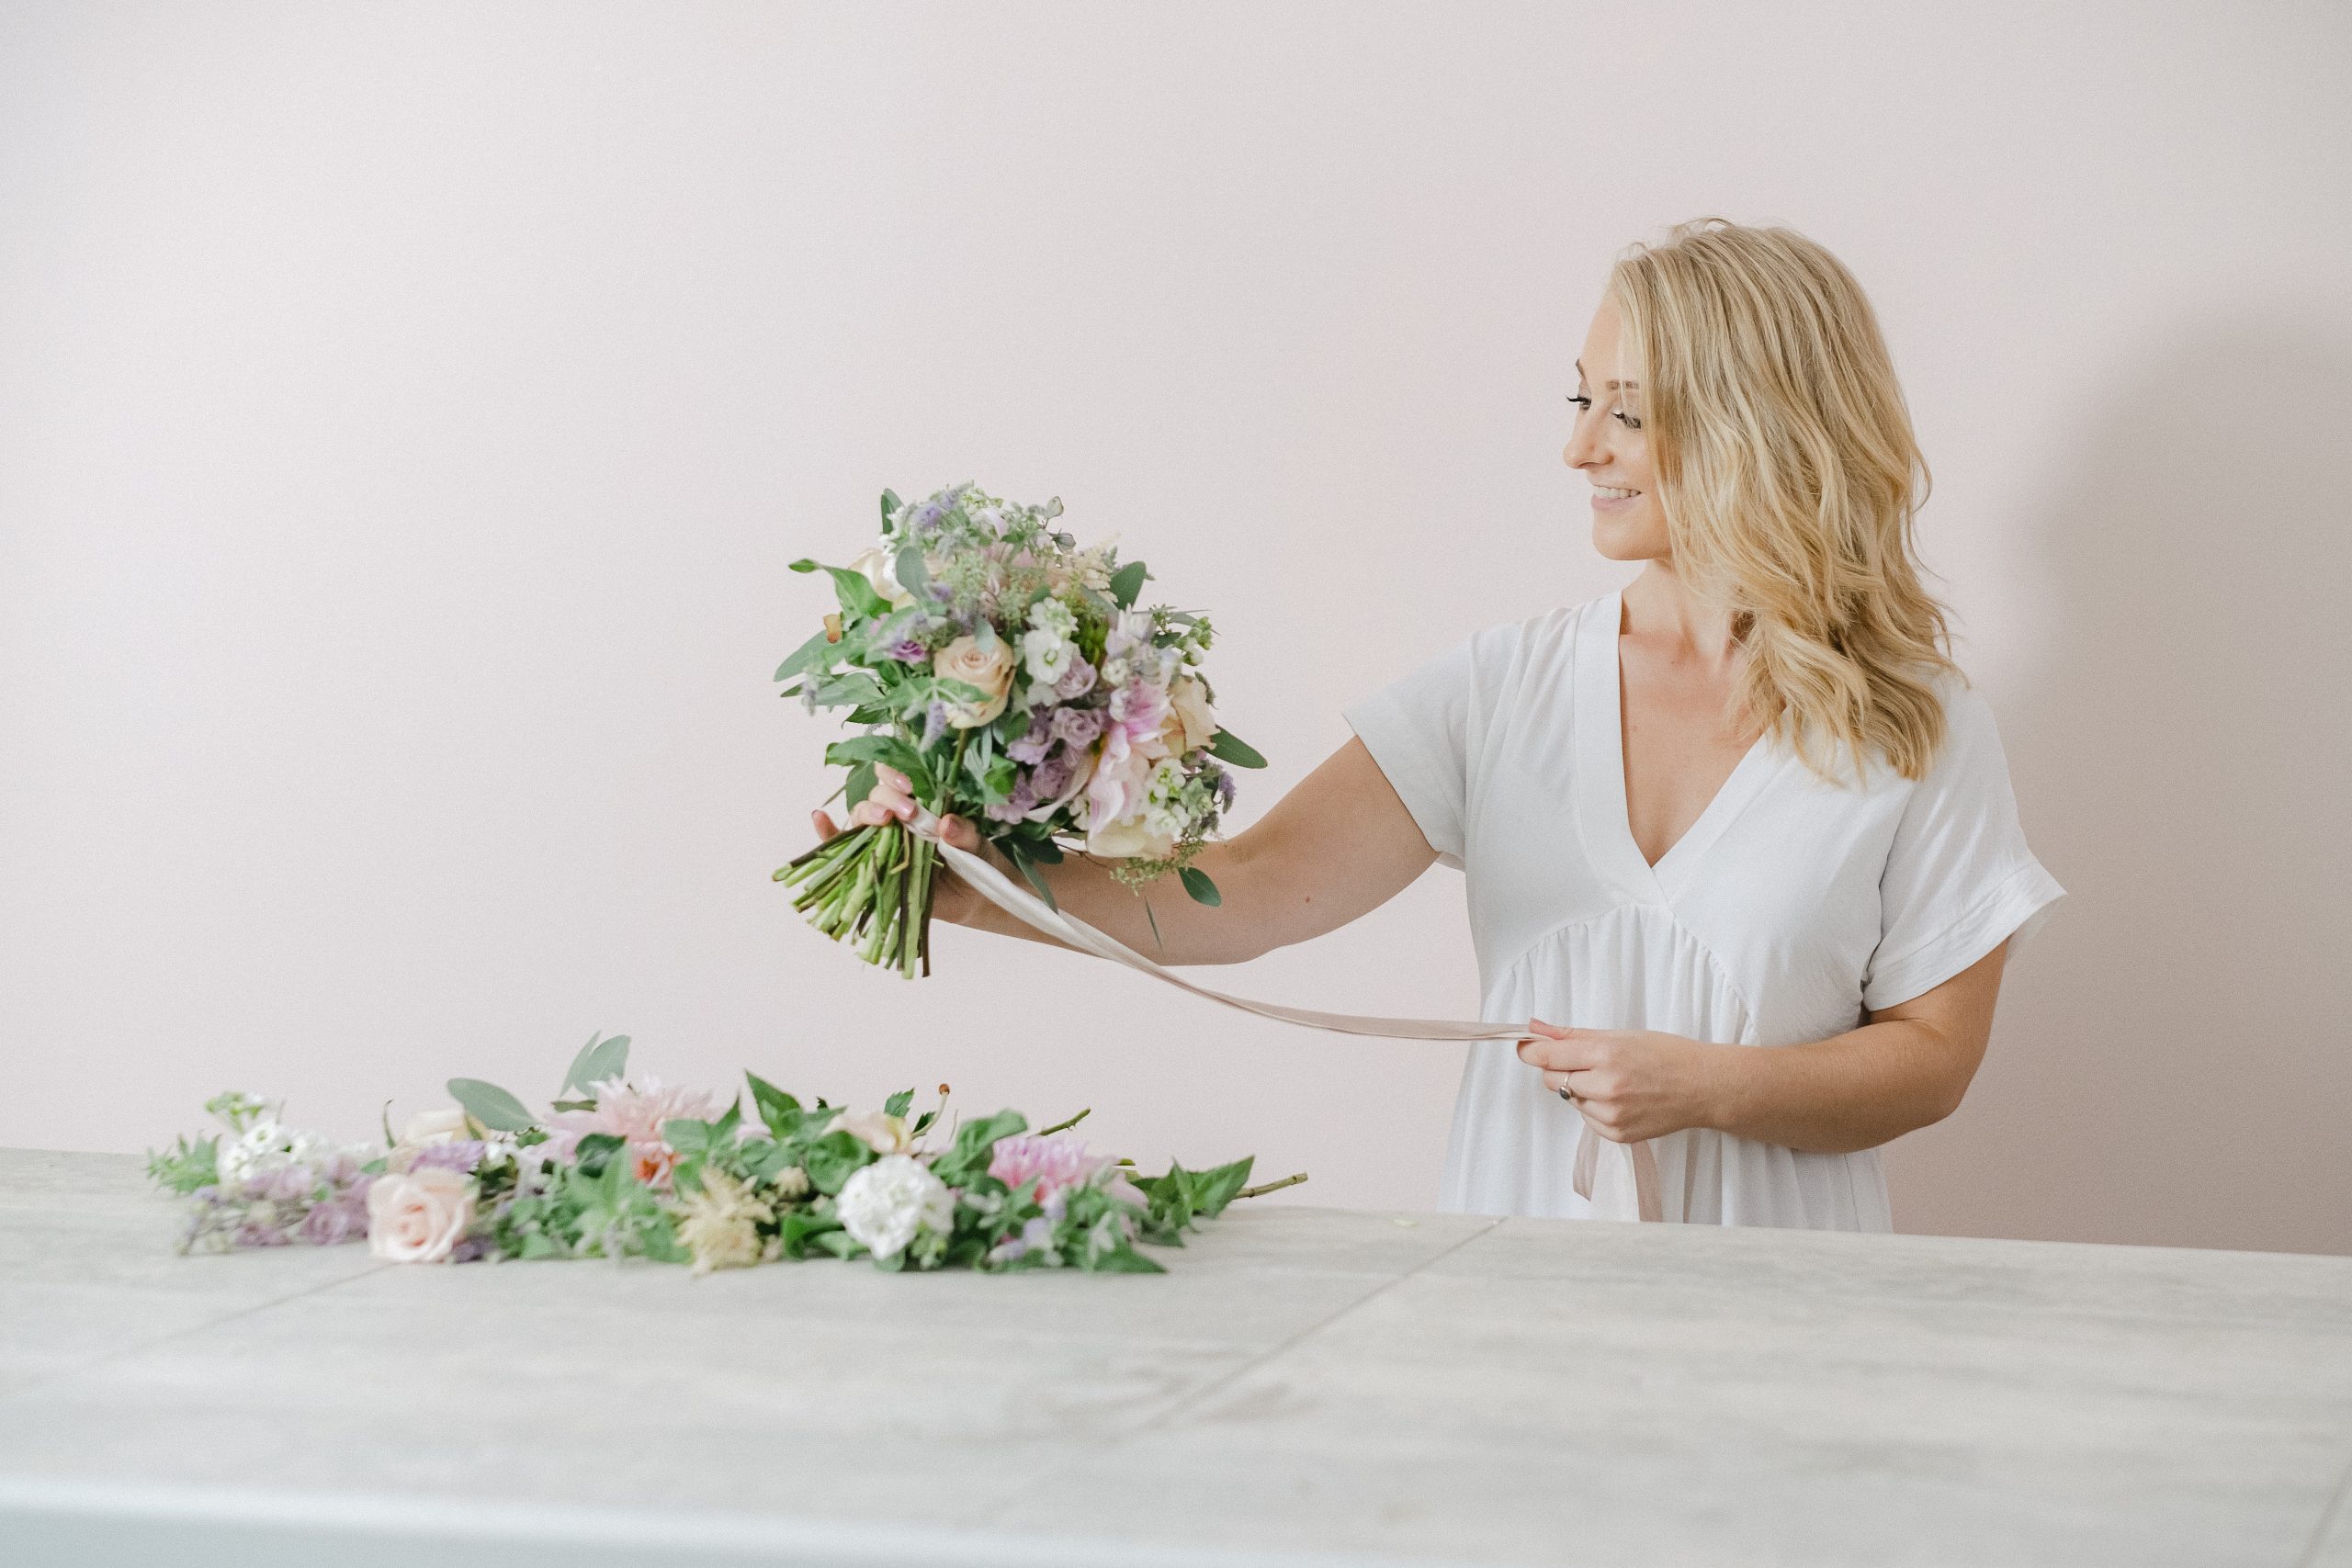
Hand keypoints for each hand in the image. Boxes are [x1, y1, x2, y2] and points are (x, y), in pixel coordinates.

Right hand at [809, 764, 987, 924]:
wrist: (976, 898)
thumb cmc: (976, 862)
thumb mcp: (976, 844)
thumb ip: (964, 833)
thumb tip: (946, 824)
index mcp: (920, 804)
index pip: (896, 779)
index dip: (894, 775)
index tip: (908, 785)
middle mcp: (897, 819)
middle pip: (877, 798)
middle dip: (888, 800)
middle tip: (909, 813)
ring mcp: (884, 842)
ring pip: (861, 818)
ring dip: (866, 814)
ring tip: (883, 820)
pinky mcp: (876, 866)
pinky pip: (845, 850)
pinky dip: (829, 834)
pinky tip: (820, 819)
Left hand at [1516, 1022, 1718, 1143]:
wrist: (1703, 1087)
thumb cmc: (1666, 1054)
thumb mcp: (1620, 1035)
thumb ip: (1572, 1035)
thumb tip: (1534, 1028)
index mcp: (1606, 1055)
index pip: (1547, 1055)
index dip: (1531, 1050)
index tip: (1526, 1046)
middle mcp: (1606, 1087)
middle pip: (1553, 1080)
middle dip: (1559, 1068)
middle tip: (1584, 1061)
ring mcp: (1611, 1115)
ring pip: (1570, 1100)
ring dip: (1579, 1089)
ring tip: (1612, 1080)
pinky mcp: (1617, 1135)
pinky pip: (1587, 1118)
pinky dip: (1594, 1107)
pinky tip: (1620, 1098)